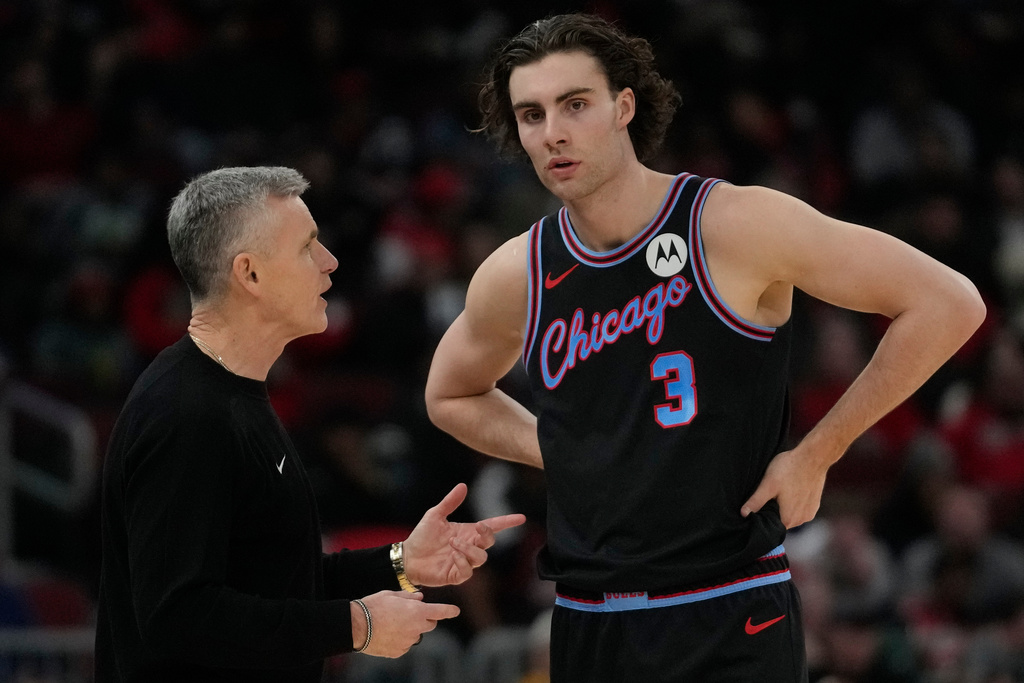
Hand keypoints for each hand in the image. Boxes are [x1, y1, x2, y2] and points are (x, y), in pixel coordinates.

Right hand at [353, 590, 458, 657]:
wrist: (357, 626)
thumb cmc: (374, 607)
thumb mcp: (391, 594)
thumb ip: (409, 596)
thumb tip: (420, 598)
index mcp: (417, 612)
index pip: (440, 612)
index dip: (449, 611)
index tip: (455, 611)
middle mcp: (416, 628)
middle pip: (430, 625)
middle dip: (425, 619)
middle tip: (411, 614)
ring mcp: (408, 641)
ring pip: (416, 635)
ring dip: (411, 629)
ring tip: (393, 624)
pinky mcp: (399, 651)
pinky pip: (405, 644)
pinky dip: (401, 639)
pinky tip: (388, 633)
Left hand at [403, 483, 525, 586]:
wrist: (407, 556)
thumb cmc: (422, 537)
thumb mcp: (435, 515)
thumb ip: (450, 502)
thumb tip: (463, 486)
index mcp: (467, 532)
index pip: (492, 527)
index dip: (507, 522)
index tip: (521, 518)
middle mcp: (468, 547)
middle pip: (489, 542)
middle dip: (487, 535)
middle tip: (476, 527)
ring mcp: (463, 562)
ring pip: (480, 558)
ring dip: (470, 549)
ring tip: (453, 543)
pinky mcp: (455, 575)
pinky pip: (467, 572)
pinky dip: (462, 563)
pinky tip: (452, 556)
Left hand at [740, 447, 828, 528]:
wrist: (813, 457)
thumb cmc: (789, 468)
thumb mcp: (768, 484)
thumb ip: (756, 501)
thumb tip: (743, 514)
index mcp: (788, 519)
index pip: (770, 526)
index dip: (762, 516)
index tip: (760, 504)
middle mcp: (801, 520)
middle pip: (781, 521)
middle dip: (773, 510)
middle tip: (770, 494)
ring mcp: (809, 513)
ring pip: (791, 514)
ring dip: (784, 506)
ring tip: (782, 490)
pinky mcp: (815, 505)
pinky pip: (800, 509)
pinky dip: (795, 502)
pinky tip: (791, 489)